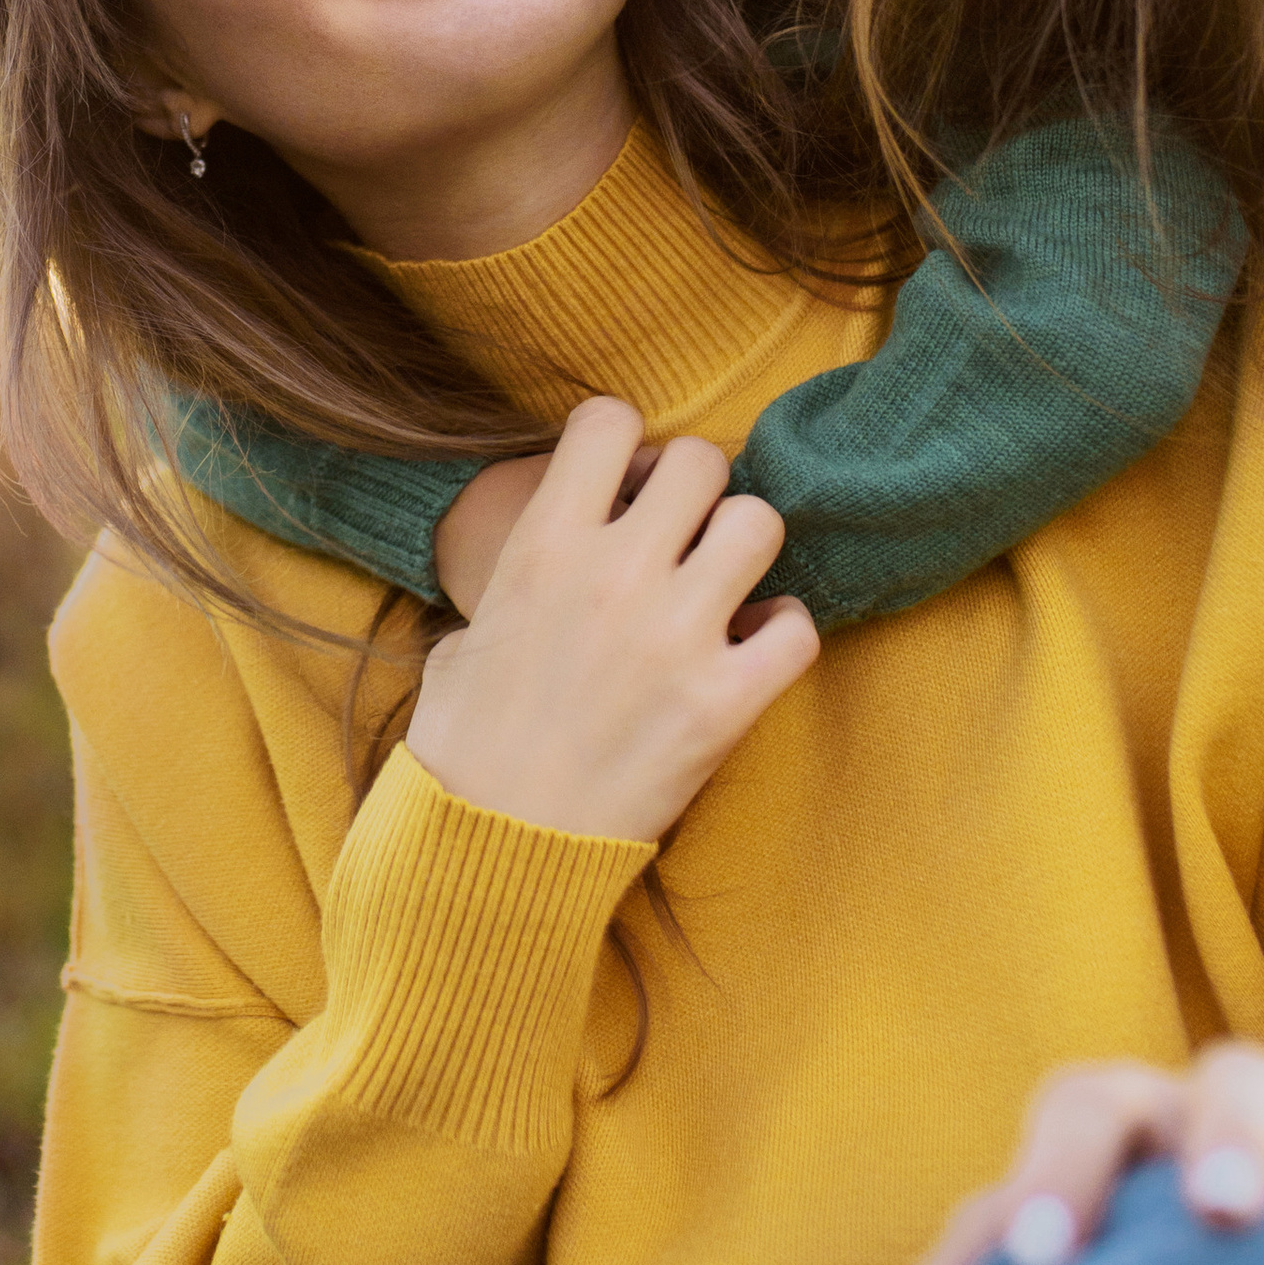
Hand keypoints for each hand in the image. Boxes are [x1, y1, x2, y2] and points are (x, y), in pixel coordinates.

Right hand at [406, 396, 815, 844]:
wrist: (493, 845)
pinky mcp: (723, 703)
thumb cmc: (466, 746)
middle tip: (682, 536)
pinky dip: (783, 635)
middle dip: (695, 492)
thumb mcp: (466, 635)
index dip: (623, 443)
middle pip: (701, 462)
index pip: (608, 419)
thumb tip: (547, 561)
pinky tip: (751, 652)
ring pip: (760, 523)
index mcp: (543, 545)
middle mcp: (615, 574)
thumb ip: (521, 579)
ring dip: (744, 550)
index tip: (622, 483)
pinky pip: (797, 628)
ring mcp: (676, 636)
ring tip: (722, 587)